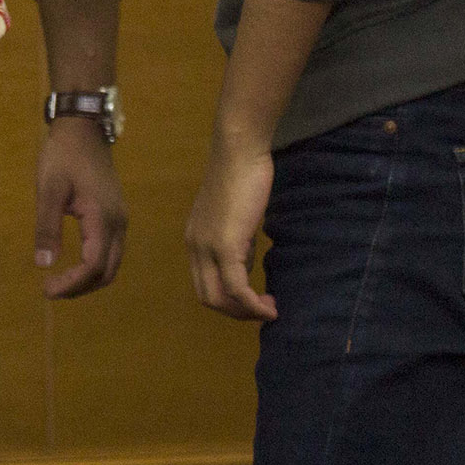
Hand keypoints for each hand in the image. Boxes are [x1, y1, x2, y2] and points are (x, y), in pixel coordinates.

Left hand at [35, 117, 127, 298]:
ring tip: (60, 281)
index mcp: (103, 219)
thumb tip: (44, 264)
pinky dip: (94, 265)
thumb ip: (47, 227)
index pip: (93, 266)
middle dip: (80, 287)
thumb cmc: (63, 156)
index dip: (72, 284)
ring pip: (112, 263)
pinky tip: (74, 264)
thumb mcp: (49, 189)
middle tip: (51, 289)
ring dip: (88, 279)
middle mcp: (118, 224)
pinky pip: (111, 251)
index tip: (46, 289)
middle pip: (107, 271)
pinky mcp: (116, 215)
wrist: (83, 129)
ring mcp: (120, 219)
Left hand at [186, 136, 276, 320]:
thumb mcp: (235, 215)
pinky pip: (237, 288)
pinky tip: (270, 307)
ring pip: (219, 298)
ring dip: (245, 312)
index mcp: (195, 240)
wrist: (240, 152)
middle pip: (208, 298)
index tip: (254, 298)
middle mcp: (195, 247)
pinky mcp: (225, 246)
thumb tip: (247, 259)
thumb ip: (236, 239)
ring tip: (269, 308)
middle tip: (263, 308)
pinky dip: (253, 305)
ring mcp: (207, 248)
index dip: (229, 299)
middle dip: (236, 311)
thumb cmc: (242, 176)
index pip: (204, 284)